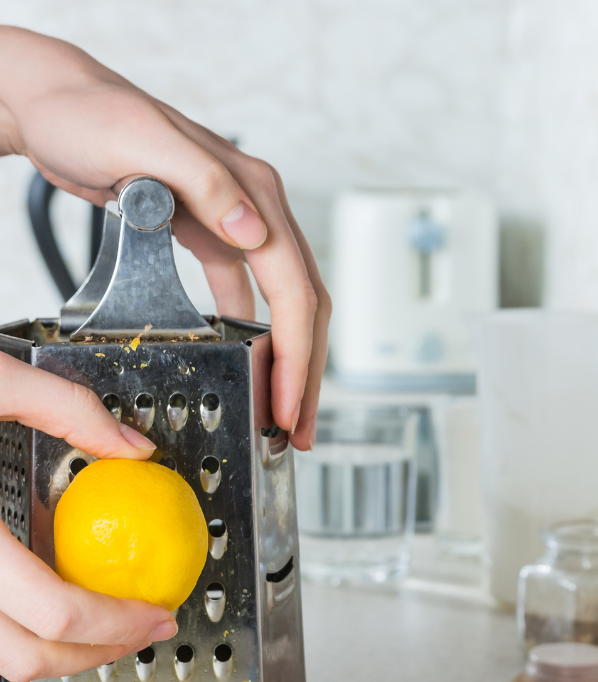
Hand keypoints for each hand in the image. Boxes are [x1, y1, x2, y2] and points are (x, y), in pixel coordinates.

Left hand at [0, 27, 328, 449]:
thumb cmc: (90, 112)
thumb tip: (255, 234)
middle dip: (306, 371)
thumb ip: (208, 184)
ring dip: (287, 360)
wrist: (52, 98)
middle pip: (304, 305)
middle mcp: (255, 210)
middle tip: (298, 427)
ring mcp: (236, 224)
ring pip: (283, 306)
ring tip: (283, 409)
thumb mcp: (146, 141)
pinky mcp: (211, 236)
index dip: (296, 352)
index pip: (294, 288)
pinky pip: (246, 295)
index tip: (288, 402)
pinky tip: (249, 364)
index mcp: (253, 193)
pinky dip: (254, 335)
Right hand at [0, 353, 177, 681]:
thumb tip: (136, 449)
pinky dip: (12, 631)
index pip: (56, 612)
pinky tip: (39, 600)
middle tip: (142, 630)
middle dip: (100, 655)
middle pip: (25, 659)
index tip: (160, 613)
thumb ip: (69, 409)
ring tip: (102, 623)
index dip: (121, 625)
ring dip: (56, 653)